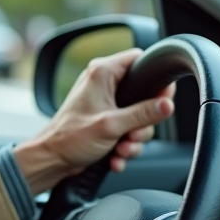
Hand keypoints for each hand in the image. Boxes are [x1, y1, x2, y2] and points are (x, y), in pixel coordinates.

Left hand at [15, 48, 174, 194]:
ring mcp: (105, 103)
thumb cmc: (71, 138)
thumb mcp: (113, 125)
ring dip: (133, 139)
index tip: (162, 99)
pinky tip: (115, 157)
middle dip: (142, 123)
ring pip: (138, 119)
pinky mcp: (105, 120)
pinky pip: (127, 130)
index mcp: (103, 73)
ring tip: (120, 149)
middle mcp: (104, 84)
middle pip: (144, 96)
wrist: (52, 159)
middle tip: (132, 135)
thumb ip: (143, 114)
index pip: (140, 60)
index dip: (155, 79)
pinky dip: (124, 146)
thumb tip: (167, 105)